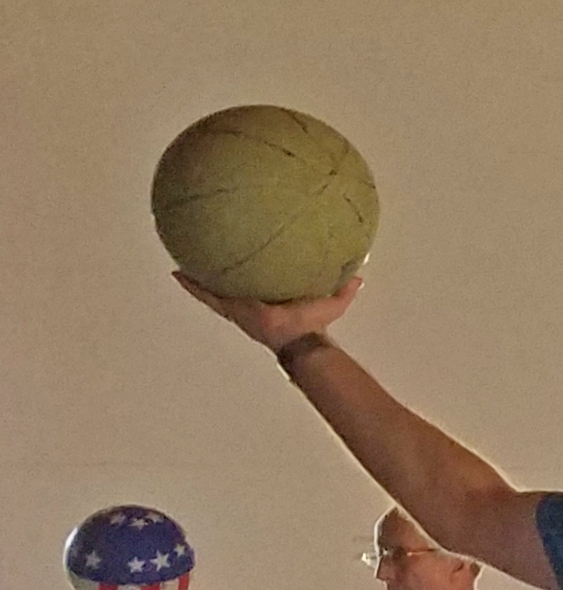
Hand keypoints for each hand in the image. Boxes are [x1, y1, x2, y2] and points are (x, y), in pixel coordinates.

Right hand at [179, 268, 360, 352]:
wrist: (298, 340)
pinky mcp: (230, 308)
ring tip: (182, 257)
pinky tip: (177, 273)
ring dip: (197, 274)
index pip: (255, 280)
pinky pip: (205, 295)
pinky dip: (191, 285)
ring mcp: (237, 305)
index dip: (248, 270)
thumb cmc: (311, 325)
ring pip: (212, 287)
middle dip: (219, 268)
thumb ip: (345, 287)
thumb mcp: (332, 302)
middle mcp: (249, 300)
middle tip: (206, 249)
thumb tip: (358, 274)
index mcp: (269, 298)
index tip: (240, 254)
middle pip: (230, 280)